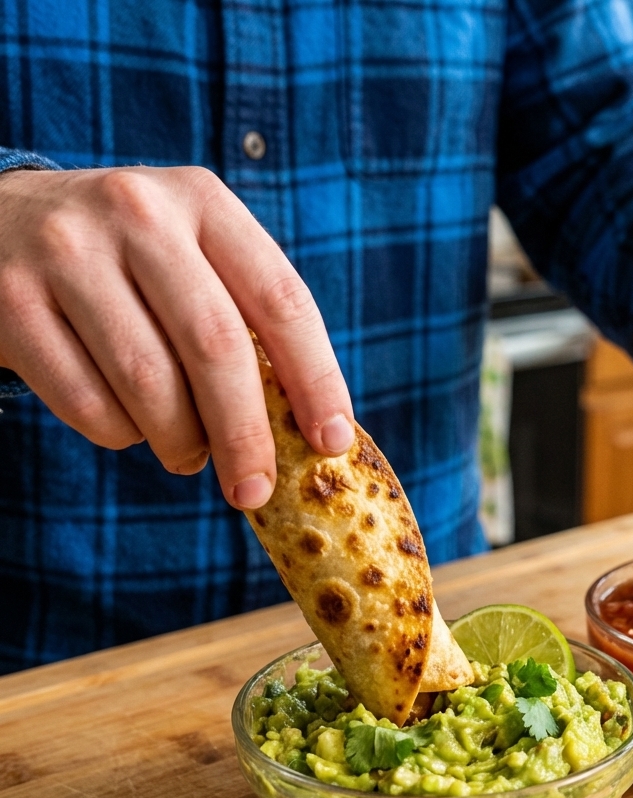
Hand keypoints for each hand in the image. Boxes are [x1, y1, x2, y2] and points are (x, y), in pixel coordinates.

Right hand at [0, 166, 353, 507]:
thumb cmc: (131, 263)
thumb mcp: (193, 257)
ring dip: (180, 441)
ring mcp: (67, 252)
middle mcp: (138, 213)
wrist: (0, 220)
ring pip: (149, 382)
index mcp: (204, 202)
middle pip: (216, 346)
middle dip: (245, 434)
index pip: (282, 300)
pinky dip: (120, 434)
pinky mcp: (11, 300)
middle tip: (254, 490)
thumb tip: (308, 428)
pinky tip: (129, 426)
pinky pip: (86, 402)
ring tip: (189, 454)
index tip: (330, 441)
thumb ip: (247, 319)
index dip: (316, 379)